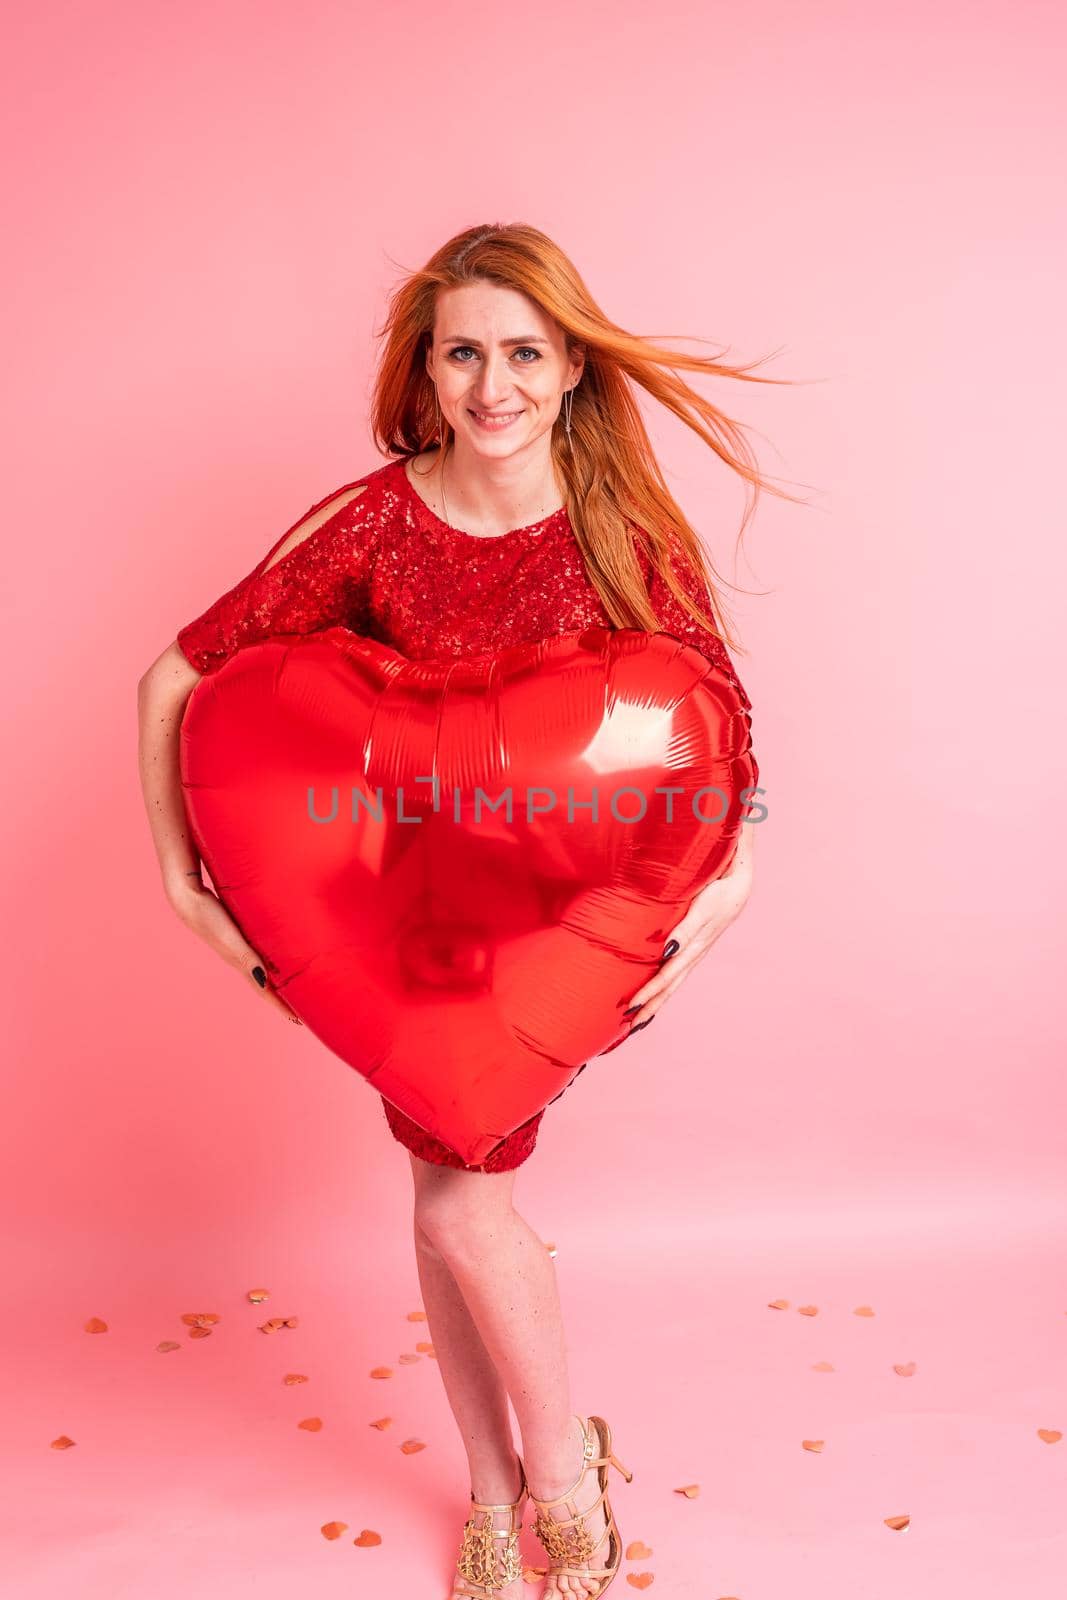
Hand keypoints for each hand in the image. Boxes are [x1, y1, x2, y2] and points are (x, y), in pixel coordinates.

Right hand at [166, 876, 303, 1025]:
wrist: (186, 897)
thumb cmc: (207, 916)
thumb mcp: (228, 937)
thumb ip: (245, 957)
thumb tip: (262, 980)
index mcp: (240, 963)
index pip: (265, 991)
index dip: (282, 1006)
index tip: (298, 1021)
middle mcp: (240, 958)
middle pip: (266, 985)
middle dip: (283, 999)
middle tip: (302, 1012)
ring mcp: (238, 947)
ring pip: (264, 970)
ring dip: (278, 982)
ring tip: (294, 989)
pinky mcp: (239, 933)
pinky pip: (259, 954)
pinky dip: (270, 962)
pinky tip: (276, 958)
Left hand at [622, 838, 754, 1030]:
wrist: (740, 882)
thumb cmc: (720, 890)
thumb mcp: (703, 909)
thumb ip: (686, 931)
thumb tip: (668, 951)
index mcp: (694, 948)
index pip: (667, 977)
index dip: (649, 993)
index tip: (631, 1007)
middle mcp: (694, 954)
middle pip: (669, 986)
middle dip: (650, 1006)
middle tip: (629, 1027)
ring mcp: (695, 951)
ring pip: (672, 982)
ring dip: (656, 1001)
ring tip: (637, 1019)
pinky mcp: (694, 946)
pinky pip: (677, 972)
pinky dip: (664, 987)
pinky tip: (655, 992)